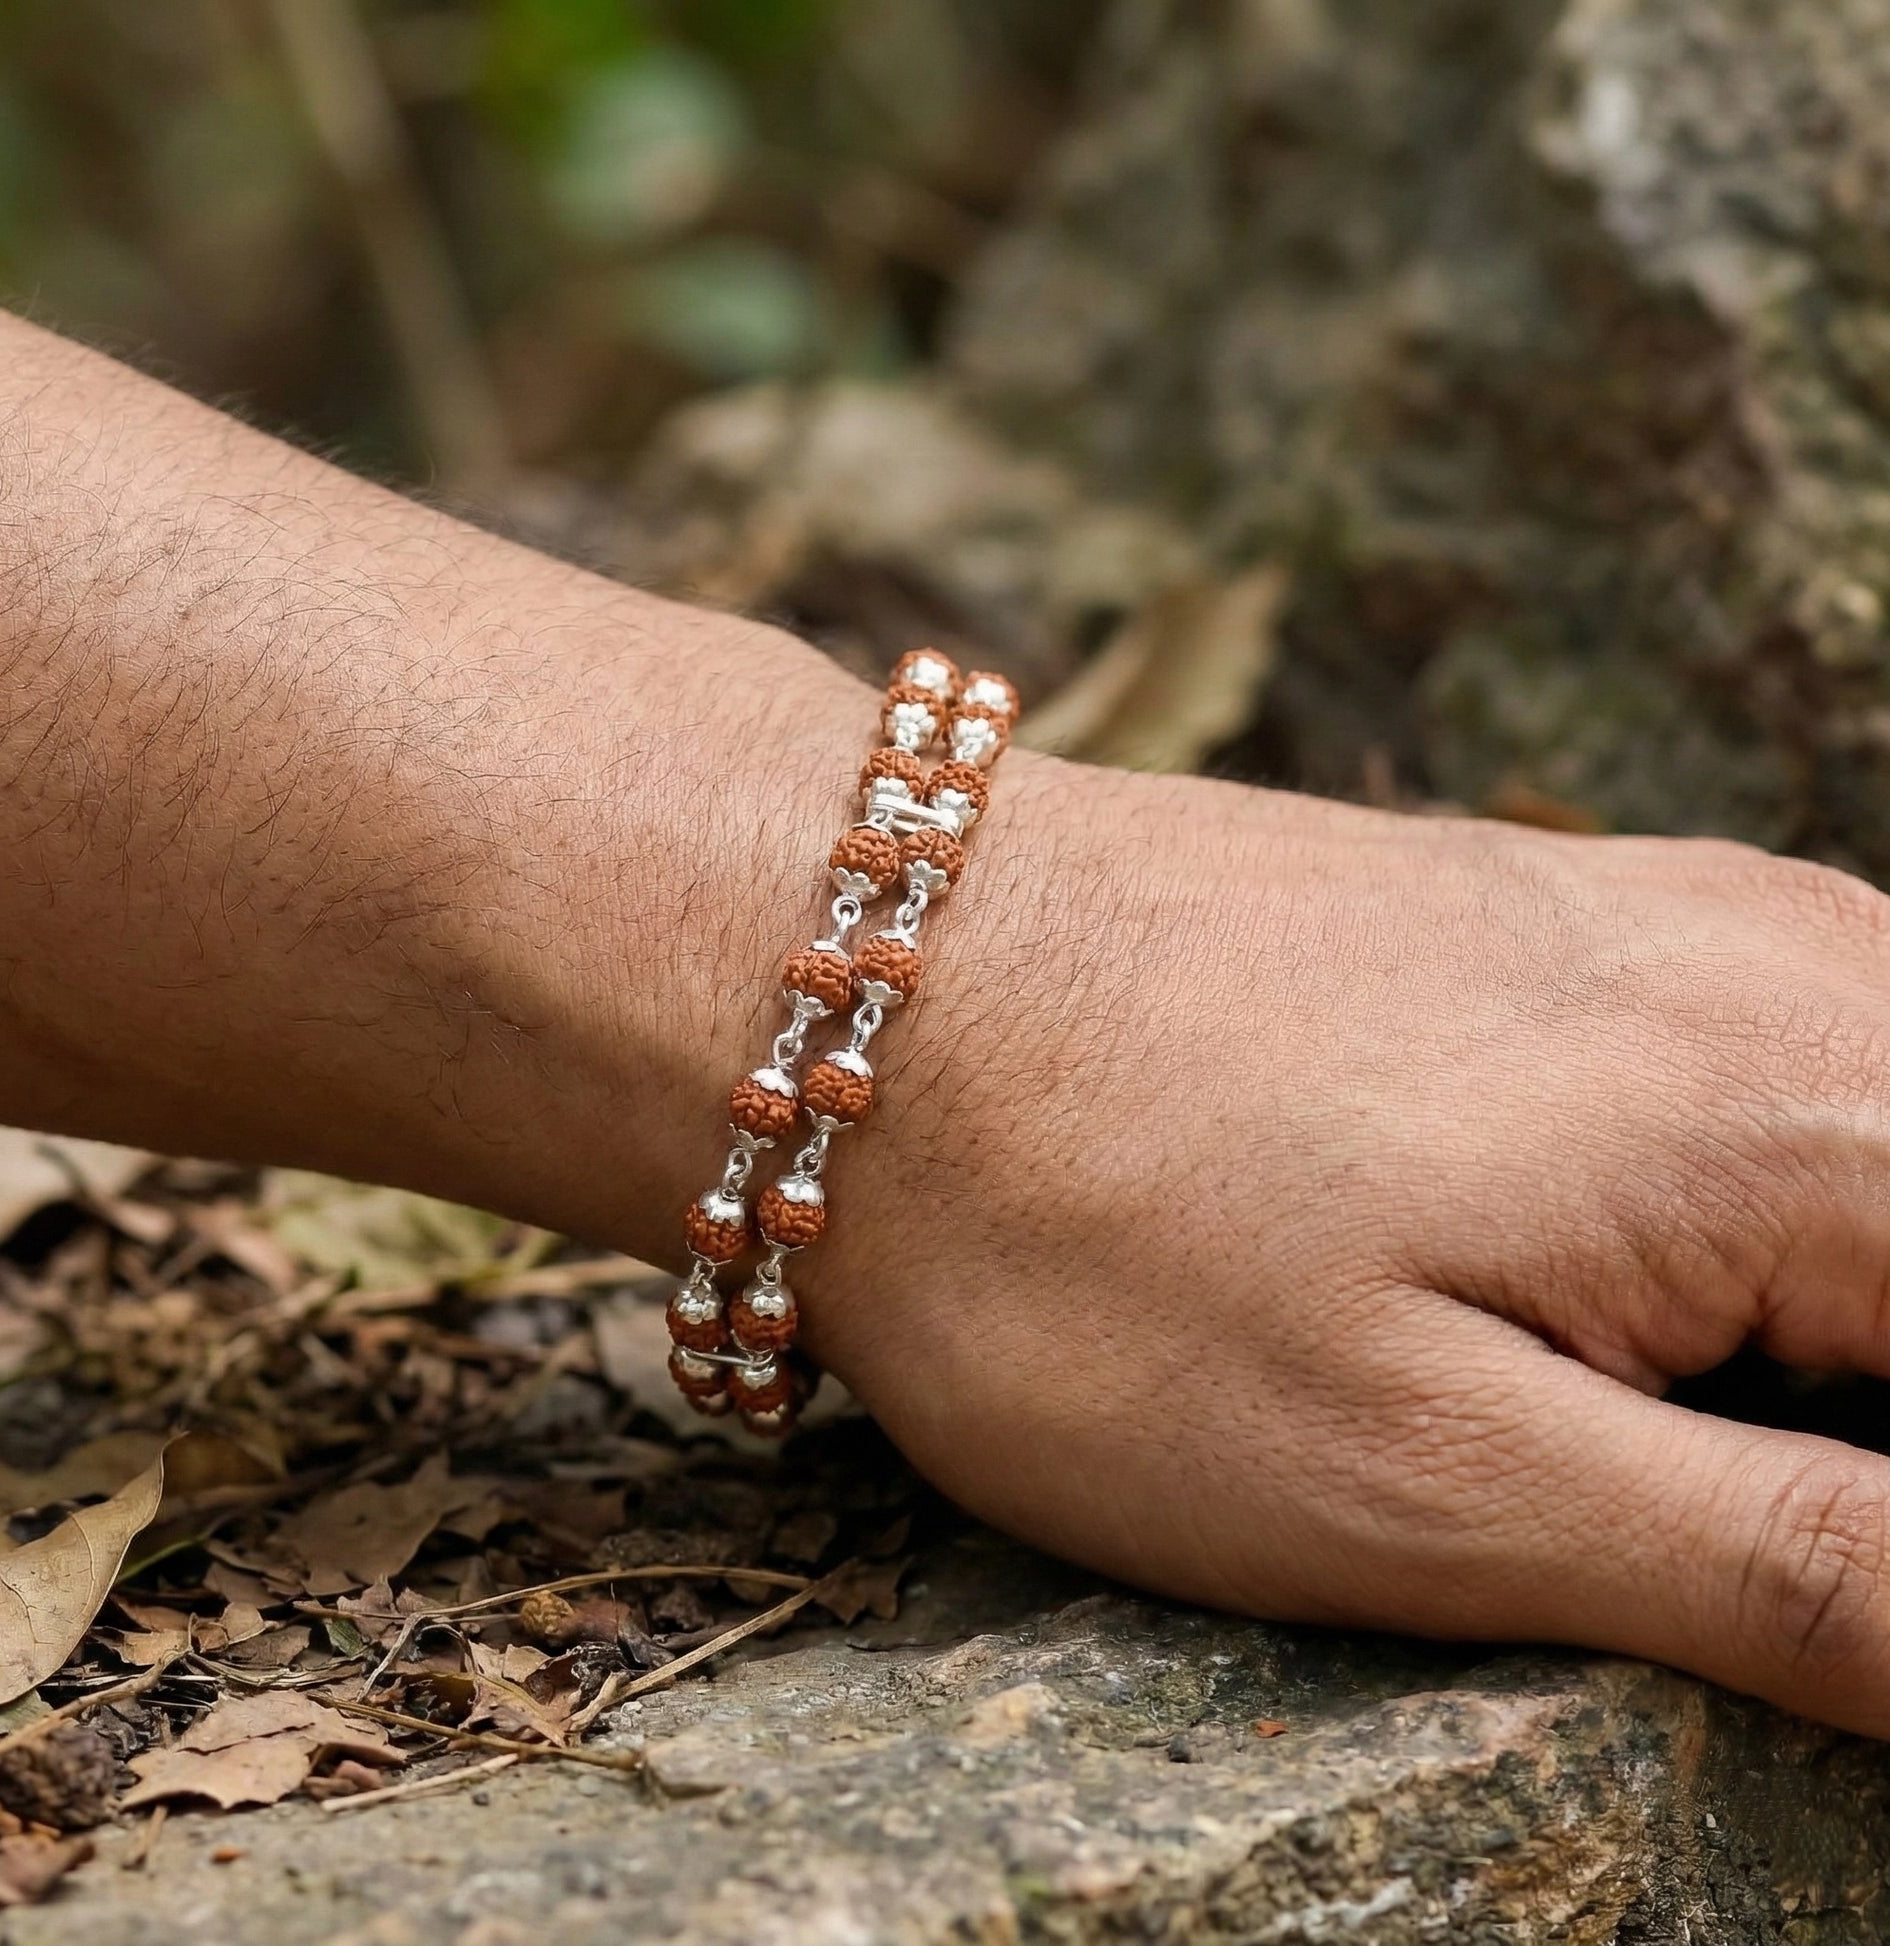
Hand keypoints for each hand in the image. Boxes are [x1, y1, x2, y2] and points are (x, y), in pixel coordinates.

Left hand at [807, 759, 1889, 1735]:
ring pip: (1863, 1144)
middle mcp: (1783, 961)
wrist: (857, 973)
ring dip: (1802, 1328)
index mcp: (1812, 1108)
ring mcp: (1659, 912)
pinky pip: (1759, 1070)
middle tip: (1629, 1495)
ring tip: (1589, 1422)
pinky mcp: (1541, 920)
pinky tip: (1584, 1287)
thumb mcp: (1430, 1476)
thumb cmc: (1094, 1240)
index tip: (1731, 1544)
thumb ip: (1798, 1567)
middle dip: (1841, 1435)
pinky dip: (1746, 1217)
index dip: (1884, 1527)